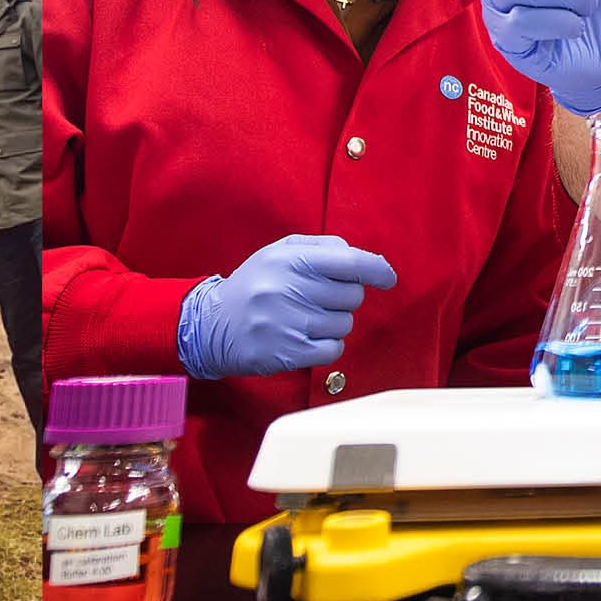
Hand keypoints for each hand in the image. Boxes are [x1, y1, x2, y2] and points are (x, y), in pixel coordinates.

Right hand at [177, 234, 396, 379]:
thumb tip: (363, 260)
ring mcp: (289, 323)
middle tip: (318, 299)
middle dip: (344, 298)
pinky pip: (334, 349)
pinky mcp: (289, 353)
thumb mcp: (279, 253)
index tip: (387, 277)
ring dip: (333, 323)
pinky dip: (327, 345)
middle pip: (352, 295)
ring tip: (305, 318)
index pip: (350, 261)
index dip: (377, 269)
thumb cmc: (254, 285)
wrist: (213, 325)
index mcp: (290, 259)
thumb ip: (321, 248)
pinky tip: (306, 338)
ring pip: (345, 324)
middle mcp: (289, 289)